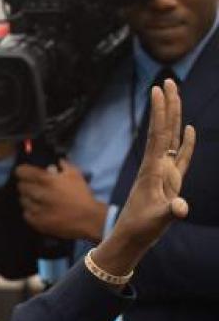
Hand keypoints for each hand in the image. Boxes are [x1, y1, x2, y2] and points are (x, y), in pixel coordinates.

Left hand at [14, 160, 105, 241]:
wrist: (88, 218)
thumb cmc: (82, 195)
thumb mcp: (75, 175)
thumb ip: (62, 166)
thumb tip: (51, 165)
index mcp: (48, 180)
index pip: (23, 172)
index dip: (21, 171)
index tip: (22, 172)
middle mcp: (40, 194)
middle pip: (21, 186)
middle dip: (25, 184)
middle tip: (32, 186)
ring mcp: (37, 209)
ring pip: (22, 200)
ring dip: (27, 198)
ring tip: (35, 199)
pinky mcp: (37, 222)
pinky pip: (26, 214)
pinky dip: (29, 211)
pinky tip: (37, 209)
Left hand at [97, 79, 194, 273]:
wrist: (131, 239)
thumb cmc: (141, 229)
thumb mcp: (157, 220)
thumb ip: (171, 212)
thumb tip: (182, 208)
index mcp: (152, 170)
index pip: (158, 134)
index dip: (160, 112)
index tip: (158, 90)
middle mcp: (157, 166)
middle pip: (164, 130)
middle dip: (167, 106)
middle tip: (168, 81)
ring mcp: (164, 173)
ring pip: (172, 139)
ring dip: (174, 118)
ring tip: (176, 97)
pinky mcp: (171, 183)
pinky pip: (182, 158)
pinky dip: (187, 143)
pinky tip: (189, 129)